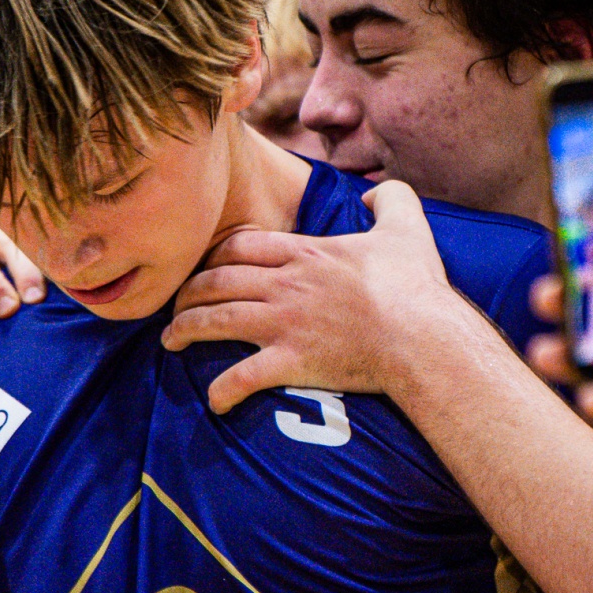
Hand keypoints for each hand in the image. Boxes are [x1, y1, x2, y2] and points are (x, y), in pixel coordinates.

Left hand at [162, 180, 464, 413]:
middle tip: (175, 305)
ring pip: (217, 320)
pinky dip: (222, 390)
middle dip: (188, 293)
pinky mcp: (291, 362)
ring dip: (186, 330)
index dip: (214, 256)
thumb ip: (393, 198)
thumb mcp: (408, 227)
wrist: (422, 336)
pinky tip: (214, 401)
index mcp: (305, 253)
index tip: (204, 268)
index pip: (240, 246)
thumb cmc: (415, 286)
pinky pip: (243, 377)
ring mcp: (284, 324)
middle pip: (217, 281)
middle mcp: (285, 285)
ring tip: (170, 342)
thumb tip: (375, 191)